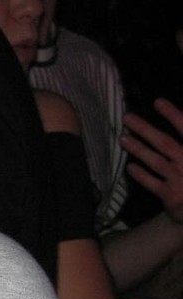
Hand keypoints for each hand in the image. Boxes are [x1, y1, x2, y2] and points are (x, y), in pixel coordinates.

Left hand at [122, 98, 182, 223]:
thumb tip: (178, 121)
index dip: (173, 115)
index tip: (158, 102)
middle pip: (165, 143)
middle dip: (145, 129)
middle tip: (127, 118)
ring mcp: (180, 180)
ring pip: (156, 162)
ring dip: (138, 149)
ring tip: (122, 138)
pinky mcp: (171, 196)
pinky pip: (152, 183)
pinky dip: (140, 175)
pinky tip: (130, 167)